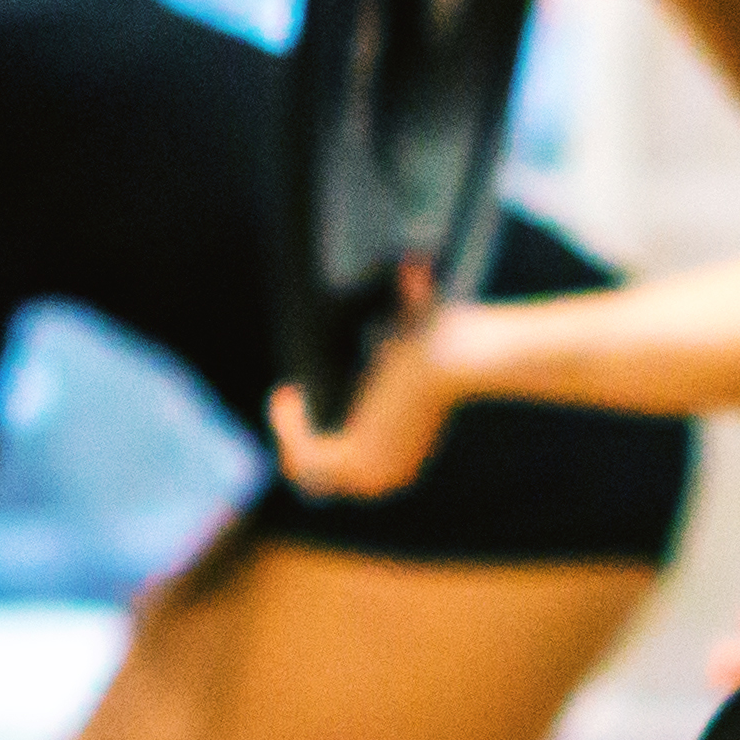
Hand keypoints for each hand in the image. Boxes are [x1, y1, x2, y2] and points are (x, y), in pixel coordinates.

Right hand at [265, 271, 472, 499]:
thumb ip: (412, 302)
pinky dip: (289, 428)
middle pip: (317, 476)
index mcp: (401, 458)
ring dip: (286, 432)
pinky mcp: (357, 459)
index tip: (301, 399)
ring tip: (285, 396)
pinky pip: (304, 457)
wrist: (454, 356)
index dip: (312, 438)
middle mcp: (387, 476)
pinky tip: (289, 395)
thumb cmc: (446, 340)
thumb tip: (414, 262)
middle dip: (292, 438)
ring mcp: (372, 473)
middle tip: (286, 398)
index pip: (342, 469)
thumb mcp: (416, 333)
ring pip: (304, 469)